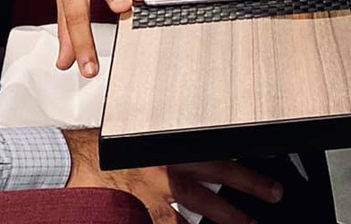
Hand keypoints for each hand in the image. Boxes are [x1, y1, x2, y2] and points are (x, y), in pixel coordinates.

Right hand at [64, 130, 282, 223]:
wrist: (75, 158)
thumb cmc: (106, 145)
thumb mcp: (141, 135)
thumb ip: (166, 140)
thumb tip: (189, 142)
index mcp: (172, 141)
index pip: (215, 143)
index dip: (241, 151)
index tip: (268, 154)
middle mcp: (170, 164)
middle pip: (219, 174)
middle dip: (250, 183)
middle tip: (275, 193)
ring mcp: (158, 190)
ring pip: (201, 206)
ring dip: (226, 216)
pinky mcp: (143, 209)